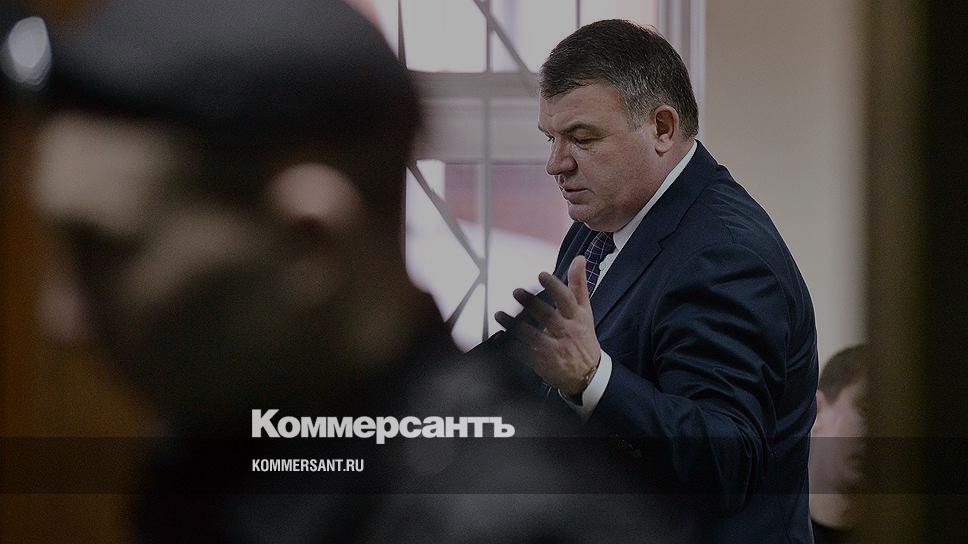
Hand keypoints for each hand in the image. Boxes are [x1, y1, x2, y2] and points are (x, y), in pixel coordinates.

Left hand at [495, 256, 600, 396]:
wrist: (588, 374)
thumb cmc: (583, 335)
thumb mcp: (585, 311)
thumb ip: (579, 284)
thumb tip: (579, 258)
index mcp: (577, 318)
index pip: (567, 300)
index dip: (555, 287)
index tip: (542, 274)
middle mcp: (567, 333)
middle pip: (548, 317)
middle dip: (532, 303)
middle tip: (516, 291)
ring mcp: (555, 350)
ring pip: (533, 336)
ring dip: (514, 325)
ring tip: (498, 314)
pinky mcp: (543, 363)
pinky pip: (525, 354)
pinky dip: (512, 346)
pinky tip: (500, 337)